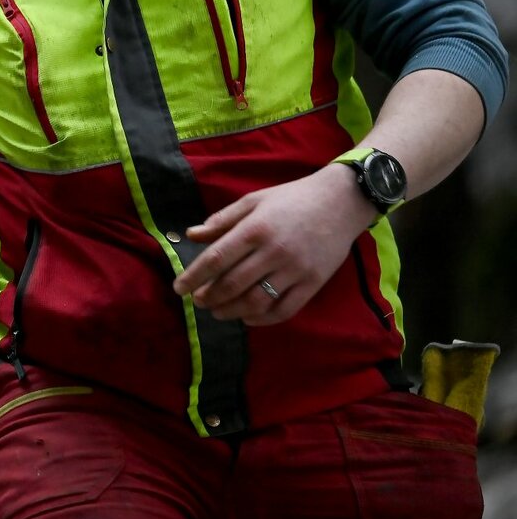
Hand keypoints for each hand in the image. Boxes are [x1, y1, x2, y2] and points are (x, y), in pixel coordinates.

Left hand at [171, 165, 376, 324]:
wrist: (341, 202)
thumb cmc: (291, 199)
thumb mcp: (252, 201)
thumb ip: (222, 220)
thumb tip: (191, 235)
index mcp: (255, 229)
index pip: (216, 259)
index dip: (194, 277)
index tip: (178, 288)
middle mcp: (274, 251)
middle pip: (233, 284)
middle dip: (209, 297)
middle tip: (197, 302)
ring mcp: (295, 270)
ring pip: (256, 301)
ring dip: (231, 311)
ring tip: (216, 311)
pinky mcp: (313, 283)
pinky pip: (284, 309)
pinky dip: (262, 319)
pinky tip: (247, 317)